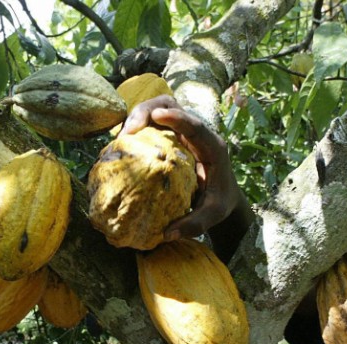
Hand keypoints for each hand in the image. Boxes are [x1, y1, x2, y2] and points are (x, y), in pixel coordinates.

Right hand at [120, 95, 242, 241]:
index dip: (177, 116)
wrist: (224, 195)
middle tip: (130, 130)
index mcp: (212, 146)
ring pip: (157, 110)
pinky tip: (122, 145)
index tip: (158, 115)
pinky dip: (136, 128)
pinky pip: (150, 125)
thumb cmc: (220, 202)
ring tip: (122, 138)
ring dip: (138, 118)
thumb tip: (167, 234)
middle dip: (148, 111)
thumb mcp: (213, 215)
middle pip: (171, 106)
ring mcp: (180, 132)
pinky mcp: (169, 136)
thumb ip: (194, 224)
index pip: (195, 125)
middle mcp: (195, 133)